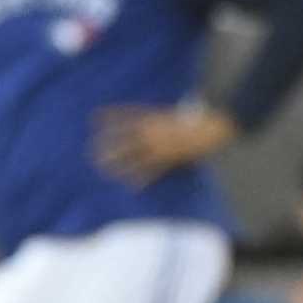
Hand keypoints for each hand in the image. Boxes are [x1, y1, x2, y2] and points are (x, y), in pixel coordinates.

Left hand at [93, 104, 236, 185]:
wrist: (211, 127)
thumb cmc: (193, 121)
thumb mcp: (170, 116)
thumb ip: (155, 119)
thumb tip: (144, 122)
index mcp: (153, 117)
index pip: (125, 115)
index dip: (109, 116)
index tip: (92, 118)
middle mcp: (153, 131)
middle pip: (124, 138)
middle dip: (108, 144)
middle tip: (91, 151)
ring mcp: (159, 146)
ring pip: (134, 156)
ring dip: (119, 163)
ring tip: (104, 170)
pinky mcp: (169, 159)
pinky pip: (152, 171)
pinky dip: (141, 179)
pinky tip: (131, 187)